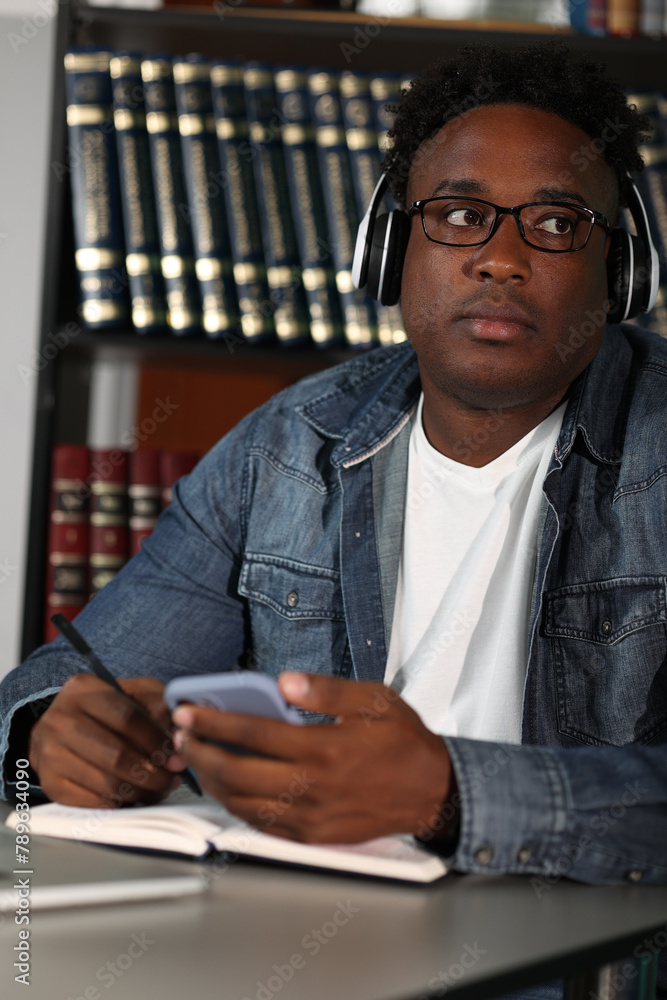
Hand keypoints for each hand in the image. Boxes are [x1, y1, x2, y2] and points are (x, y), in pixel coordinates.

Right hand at [28, 674, 185, 807]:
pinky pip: (93, 803)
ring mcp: (51, 753)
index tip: (176, 755)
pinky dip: (120, 804)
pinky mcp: (50, 783)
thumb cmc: (106, 712)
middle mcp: (60, 719)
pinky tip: (133, 796)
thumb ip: (159, 705)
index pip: (128, 718)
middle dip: (153, 773)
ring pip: (107, 784)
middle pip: (117, 755)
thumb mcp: (134, 693)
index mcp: (84, 690)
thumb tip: (178, 736)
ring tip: (158, 788)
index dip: (157, 740)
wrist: (60, 729)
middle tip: (171, 779)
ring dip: (141, 792)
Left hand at [172, 672, 453, 843]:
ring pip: (242, 803)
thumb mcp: (374, 700)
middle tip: (182, 735)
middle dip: (200, 751)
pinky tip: (228, 789)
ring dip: (212, 781)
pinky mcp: (313, 836)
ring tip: (197, 759)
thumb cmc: (403, 742)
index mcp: (324, 748)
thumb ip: (327, 690)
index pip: (252, 732)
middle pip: (236, 771)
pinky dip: (236, 807)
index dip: (213, 721)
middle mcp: (313, 786)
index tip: (188, 711)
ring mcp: (310, 816)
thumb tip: (284, 682)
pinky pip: (262, 825)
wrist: (432, 792)